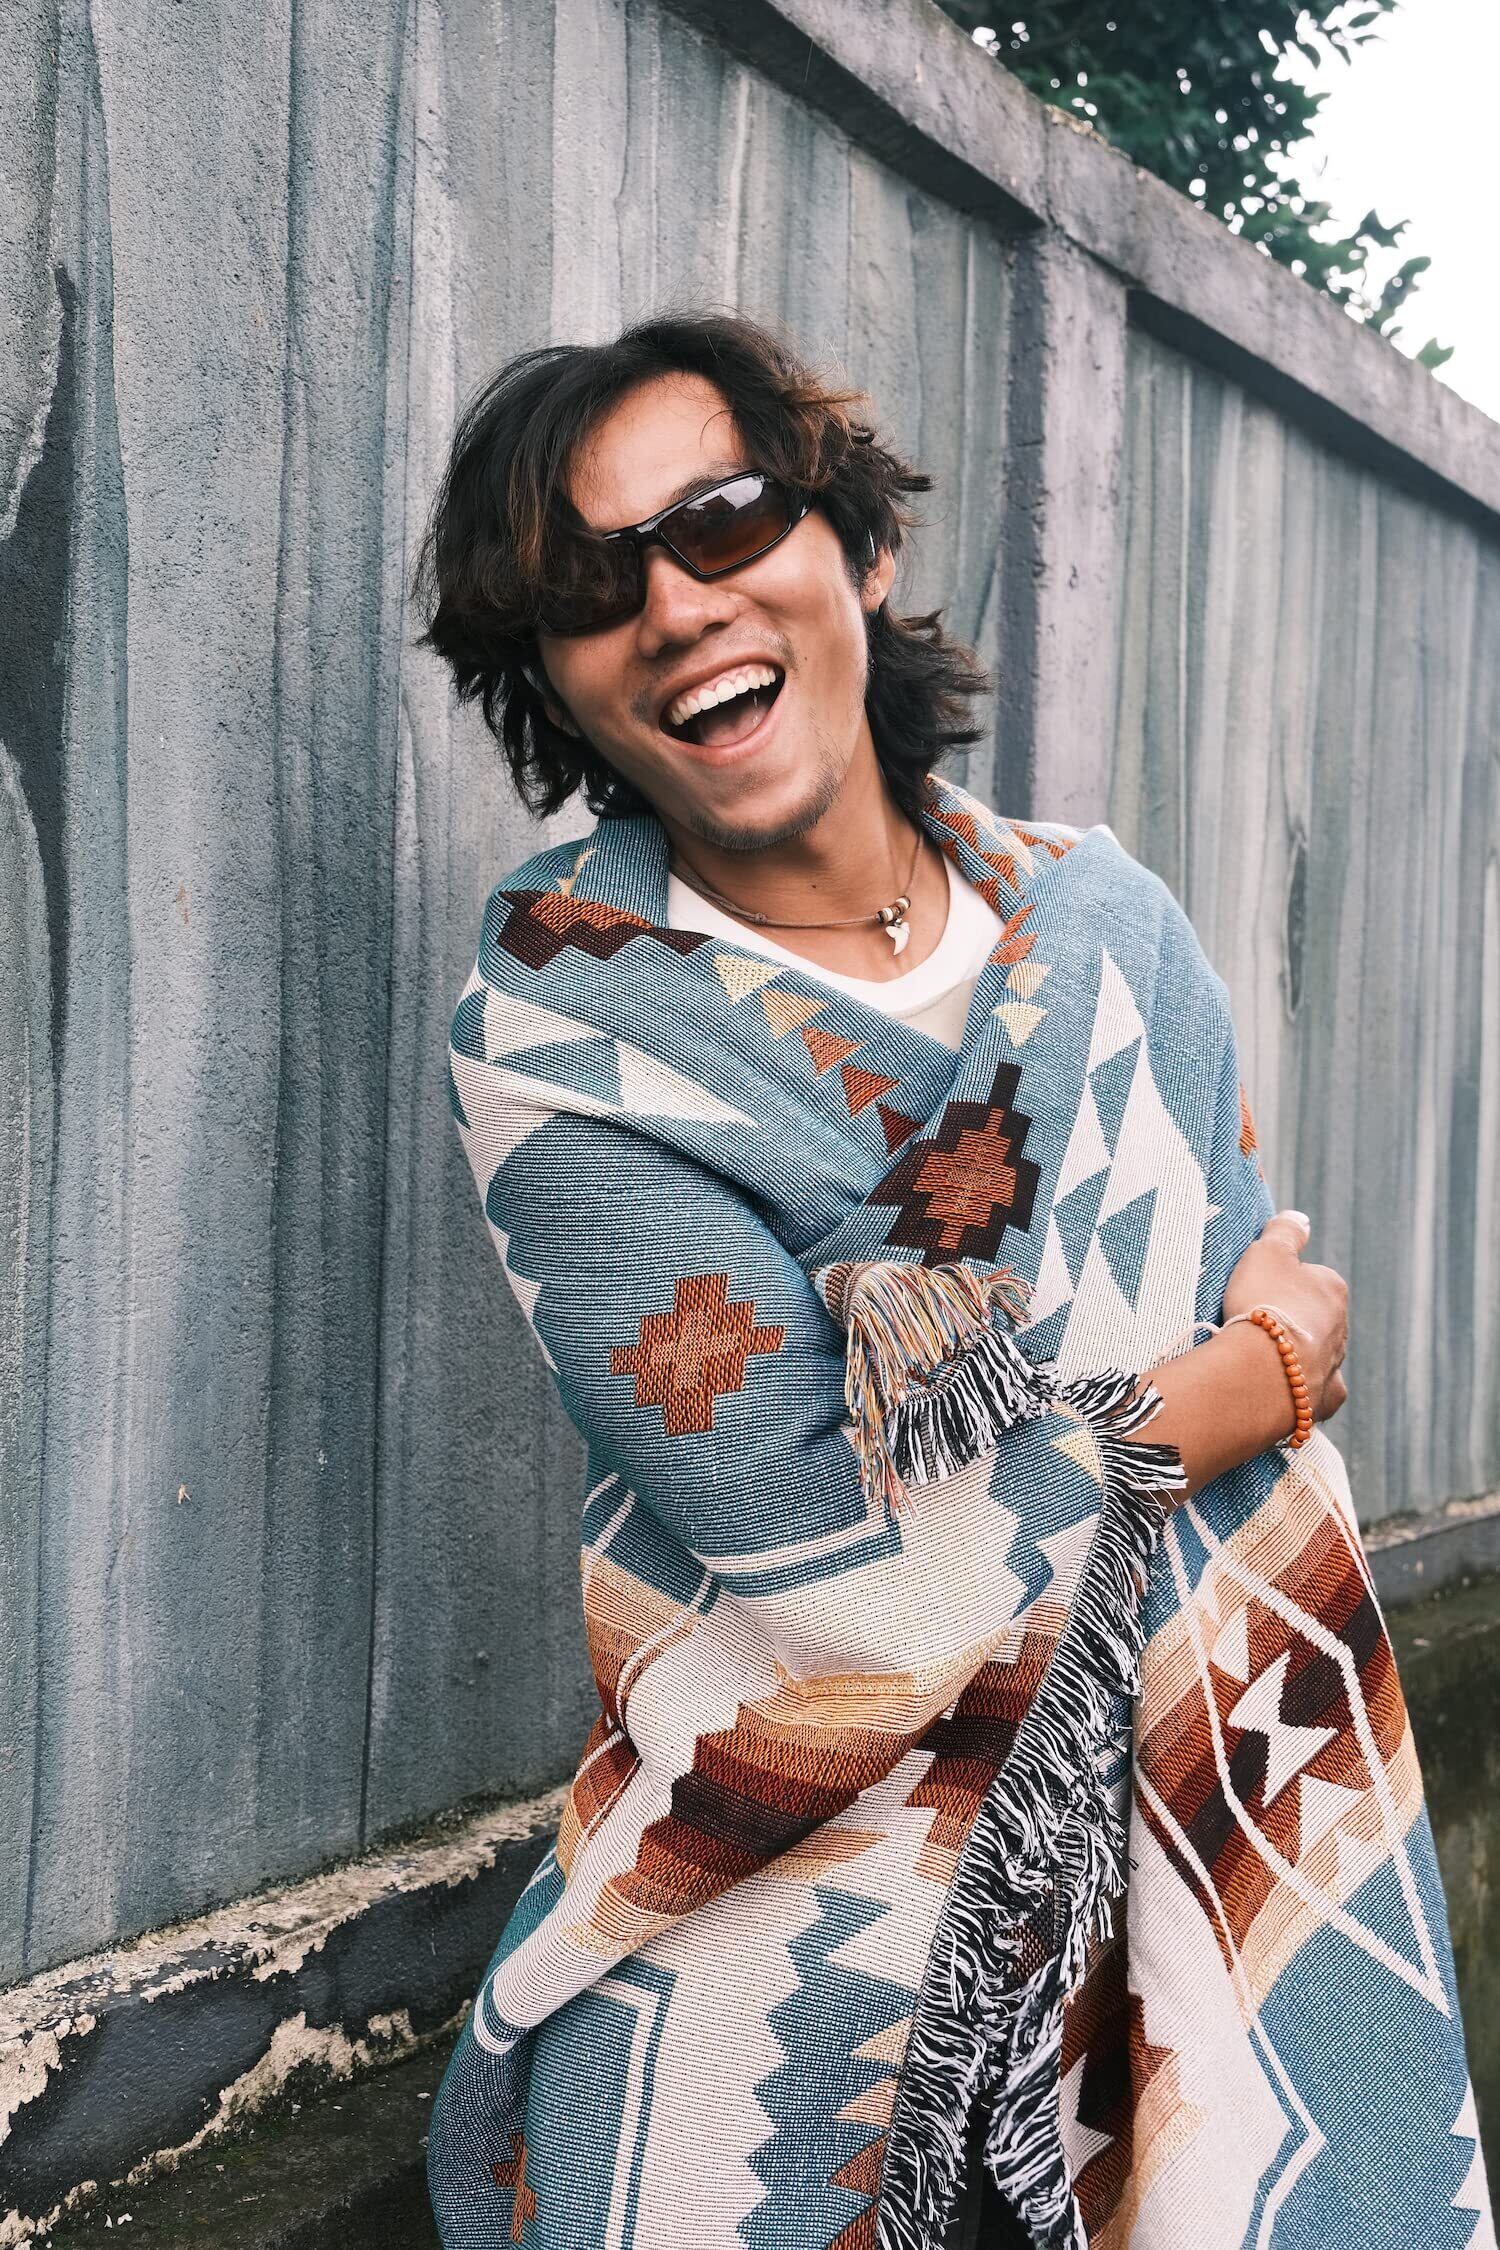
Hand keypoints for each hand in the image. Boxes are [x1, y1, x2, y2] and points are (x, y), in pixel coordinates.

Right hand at [1221, 1209, 1349, 1426]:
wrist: (1260, 1371)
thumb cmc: (1262, 1305)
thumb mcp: (1267, 1253)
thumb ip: (1285, 1232)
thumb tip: (1301, 1217)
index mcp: (1333, 1289)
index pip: (1313, 1278)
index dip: (1284, 1283)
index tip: (1259, 1291)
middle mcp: (1342, 1328)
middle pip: (1318, 1318)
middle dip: (1294, 1319)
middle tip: (1256, 1324)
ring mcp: (1334, 1366)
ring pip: (1319, 1354)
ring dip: (1298, 1353)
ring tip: (1261, 1357)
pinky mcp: (1323, 1401)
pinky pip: (1315, 1392)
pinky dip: (1303, 1389)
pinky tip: (1284, 1389)